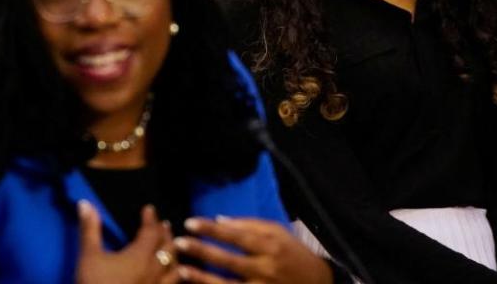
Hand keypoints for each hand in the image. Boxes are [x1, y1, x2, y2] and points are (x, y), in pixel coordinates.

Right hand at [76, 201, 180, 283]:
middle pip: (169, 249)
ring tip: (172, 249)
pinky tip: (172, 280)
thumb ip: (90, 229)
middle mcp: (155, 273)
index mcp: (140, 257)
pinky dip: (176, 280)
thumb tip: (85, 203)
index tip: (149, 209)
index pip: (151, 232)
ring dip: (175, 256)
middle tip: (164, 225)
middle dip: (166, 235)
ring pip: (176, 271)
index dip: (150, 219)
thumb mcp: (88, 258)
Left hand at [173, 217, 332, 283]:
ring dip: (202, 279)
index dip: (212, 229)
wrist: (318, 283)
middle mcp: (266, 269)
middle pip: (229, 261)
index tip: (190, 223)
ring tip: (181, 270)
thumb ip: (249, 224)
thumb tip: (218, 219)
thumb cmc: (293, 253)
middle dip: (202, 251)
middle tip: (178, 242)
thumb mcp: (277, 232)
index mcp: (270, 246)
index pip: (237, 236)